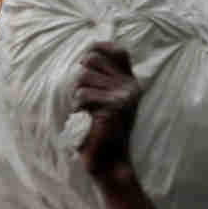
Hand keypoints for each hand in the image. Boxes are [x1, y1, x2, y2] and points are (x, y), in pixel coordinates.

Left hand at [73, 42, 142, 180]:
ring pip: (83, 77)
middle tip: (82, 99)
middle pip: (91, 60)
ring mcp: (124, 95)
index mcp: (130, 82)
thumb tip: (84, 56)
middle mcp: (131, 85)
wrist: (108, 161)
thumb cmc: (99, 130)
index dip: (98, 47)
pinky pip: (83, 95)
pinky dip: (77, 107)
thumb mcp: (102, 100)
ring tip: (85, 111)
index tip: (83, 59)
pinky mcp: (114, 106)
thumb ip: (100, 79)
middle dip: (79, 77)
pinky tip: (86, 119)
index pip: (118, 50)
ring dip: (76, 95)